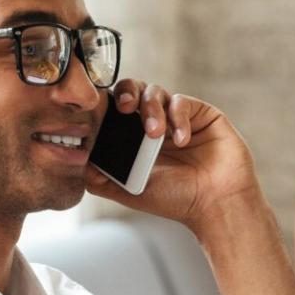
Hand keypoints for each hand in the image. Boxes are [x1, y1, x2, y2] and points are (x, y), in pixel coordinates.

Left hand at [85, 80, 261, 232]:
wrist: (214, 204)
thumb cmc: (176, 200)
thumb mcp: (130, 191)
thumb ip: (102, 179)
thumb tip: (79, 163)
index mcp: (137, 139)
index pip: (117, 109)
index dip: (108, 106)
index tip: (102, 113)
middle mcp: (157, 124)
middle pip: (134, 90)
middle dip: (127, 93)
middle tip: (126, 108)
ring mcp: (179, 117)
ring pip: (156, 92)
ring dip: (152, 110)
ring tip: (156, 135)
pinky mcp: (202, 114)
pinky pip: (182, 102)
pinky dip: (178, 118)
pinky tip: (182, 140)